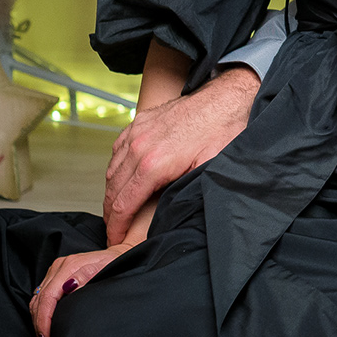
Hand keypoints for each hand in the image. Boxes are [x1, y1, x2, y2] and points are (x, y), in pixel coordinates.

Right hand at [28, 243, 133, 336]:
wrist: (120, 254)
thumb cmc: (116, 264)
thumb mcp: (106, 269)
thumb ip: (86, 276)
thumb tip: (70, 287)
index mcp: (69, 266)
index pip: (47, 297)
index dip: (44, 320)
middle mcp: (59, 267)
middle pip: (39, 300)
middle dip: (40, 324)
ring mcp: (56, 271)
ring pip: (38, 299)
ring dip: (39, 320)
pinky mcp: (56, 275)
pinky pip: (42, 295)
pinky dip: (42, 312)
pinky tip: (48, 325)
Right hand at [103, 67, 256, 243]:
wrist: (225, 98)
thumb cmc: (222, 131)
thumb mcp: (209, 169)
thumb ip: (186, 191)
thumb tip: (175, 214)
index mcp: (154, 164)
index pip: (123, 204)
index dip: (116, 226)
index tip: (114, 239)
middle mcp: (139, 147)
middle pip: (113, 189)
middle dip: (111, 213)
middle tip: (113, 229)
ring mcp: (136, 132)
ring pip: (112, 170)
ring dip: (112, 191)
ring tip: (117, 208)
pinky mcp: (139, 122)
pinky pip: (117, 149)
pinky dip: (116, 167)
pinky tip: (122, 177)